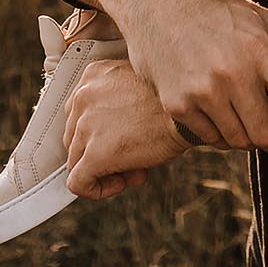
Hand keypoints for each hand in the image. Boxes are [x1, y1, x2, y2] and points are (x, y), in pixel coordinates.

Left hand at [64, 61, 186, 199]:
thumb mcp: (139, 86)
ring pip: (76, 162)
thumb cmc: (174, 100)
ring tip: (134, 167)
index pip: (78, 115)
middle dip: (99, 154)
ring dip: (102, 171)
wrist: (192, 111)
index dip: (99, 135)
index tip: (124, 139)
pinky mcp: (94, 153)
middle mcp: (83, 97)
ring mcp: (85, 125)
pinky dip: (97, 190)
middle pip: (75, 139)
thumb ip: (117, 102)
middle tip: (132, 157)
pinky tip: (124, 182)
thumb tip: (111, 134)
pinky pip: (79, 184)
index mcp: (93, 76)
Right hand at [122, 0, 267, 155]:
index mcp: (259, 48)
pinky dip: (216, 132)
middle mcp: (234, 72)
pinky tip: (213, 111)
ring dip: (243, 135)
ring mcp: (204, 91)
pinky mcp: (178, 104)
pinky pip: (209, 138)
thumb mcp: (252, 15)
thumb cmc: (211, 7)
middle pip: (267, 133)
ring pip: (238, 140)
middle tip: (267, 126)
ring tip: (237, 114)